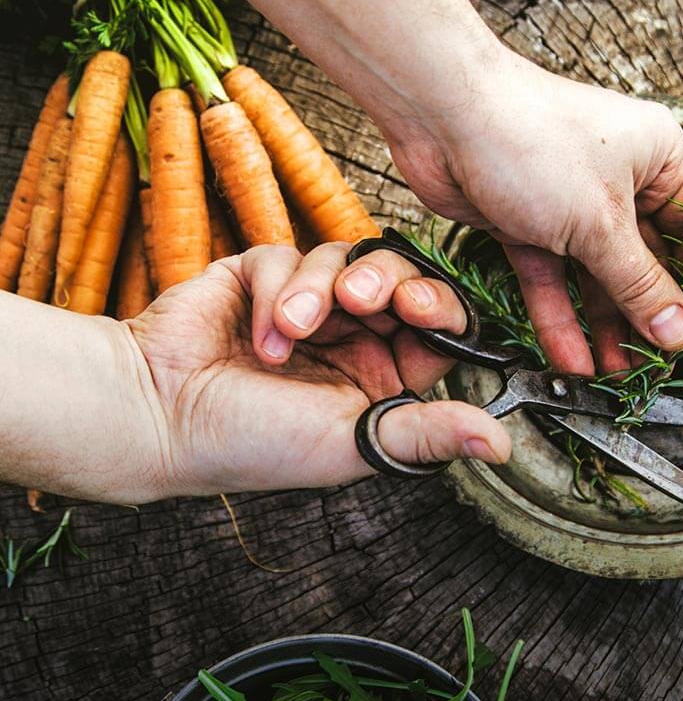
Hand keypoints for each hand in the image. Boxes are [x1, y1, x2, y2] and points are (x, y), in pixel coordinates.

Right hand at [124, 243, 510, 498]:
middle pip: (399, 280)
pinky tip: (260, 335)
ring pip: (347, 260)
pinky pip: (291, 256)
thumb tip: (499, 443)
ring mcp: (306, 306)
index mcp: (380, 379)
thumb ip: (428, 433)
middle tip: (368, 299)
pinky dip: (279, 292)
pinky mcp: (260, 277)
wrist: (165, 417)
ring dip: (322, 292)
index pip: (435, 328)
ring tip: (292, 332)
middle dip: (389, 284)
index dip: (440, 310)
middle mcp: (349, 339)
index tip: (426, 310)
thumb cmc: (253, 444)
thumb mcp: (356, 441)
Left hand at [389, 46, 682, 376]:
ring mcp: (569, 200)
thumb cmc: (529, 137)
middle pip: (643, 260)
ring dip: (601, 326)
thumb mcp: (601, 223)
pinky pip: (550, 278)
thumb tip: (675, 328)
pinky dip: (556, 316)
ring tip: (611, 373)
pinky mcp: (525, 221)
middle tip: (647, 365)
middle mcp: (617, 177)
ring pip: (593, 276)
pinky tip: (567, 355)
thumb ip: (639, 284)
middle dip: (642, 316)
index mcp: (657, 156)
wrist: (443, 116)